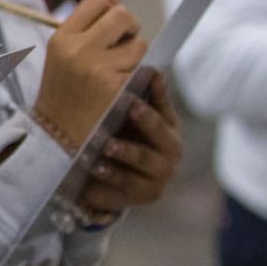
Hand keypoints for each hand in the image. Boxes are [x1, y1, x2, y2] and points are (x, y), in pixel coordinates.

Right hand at [34, 0, 146, 150]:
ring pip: (138, 43)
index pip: (95, 3)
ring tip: (117, 70)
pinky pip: (142, 68)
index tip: (114, 12)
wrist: (59, 135)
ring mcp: (99, 68)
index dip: (110, 4)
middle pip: (122, 16)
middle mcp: (78, 49)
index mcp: (62, 38)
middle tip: (120, 43)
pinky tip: (121, 87)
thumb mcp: (64, 53)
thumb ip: (89, 20)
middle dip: (128, 27)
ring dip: (135, 54)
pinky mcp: (118, 87)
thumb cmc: (63, 91)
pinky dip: (137, 75)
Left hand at [79, 73, 183, 212]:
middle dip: (146, 121)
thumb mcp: (129, 119)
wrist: (108, 182)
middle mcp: (169, 153)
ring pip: (144, 161)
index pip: (164, 112)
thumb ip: (142, 98)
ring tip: (106, 144)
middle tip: (130, 107)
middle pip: (161, 135)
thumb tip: (152, 70)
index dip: (156, 97)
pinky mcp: (144, 195)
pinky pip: (127, 184)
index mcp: (169, 130)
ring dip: (125, 151)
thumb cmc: (123, 140)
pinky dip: (112, 174)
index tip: (142, 86)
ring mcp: (159, 176)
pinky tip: (97, 166)